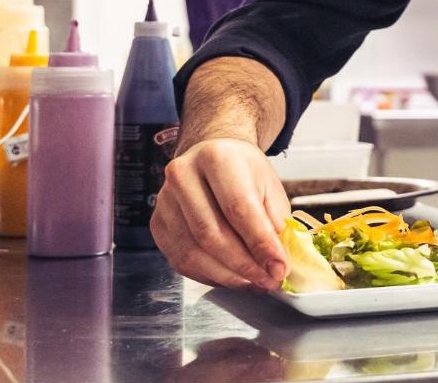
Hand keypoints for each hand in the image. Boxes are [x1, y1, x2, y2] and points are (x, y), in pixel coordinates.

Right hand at [150, 138, 290, 290]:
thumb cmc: (243, 172)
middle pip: (212, 234)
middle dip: (245, 265)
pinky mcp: (158, 223)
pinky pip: (181, 261)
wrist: (212, 155)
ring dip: (228, 276)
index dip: (260, 243)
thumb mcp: (270, 186)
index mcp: (217, 158)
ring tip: (254, 282)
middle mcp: (184, 175)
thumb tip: (278, 262)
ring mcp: (165, 200)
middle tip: (269, 279)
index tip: (279, 267)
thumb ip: (275, 222)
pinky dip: (210, 276)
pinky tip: (232, 277)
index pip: (238, 208)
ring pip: (194, 253)